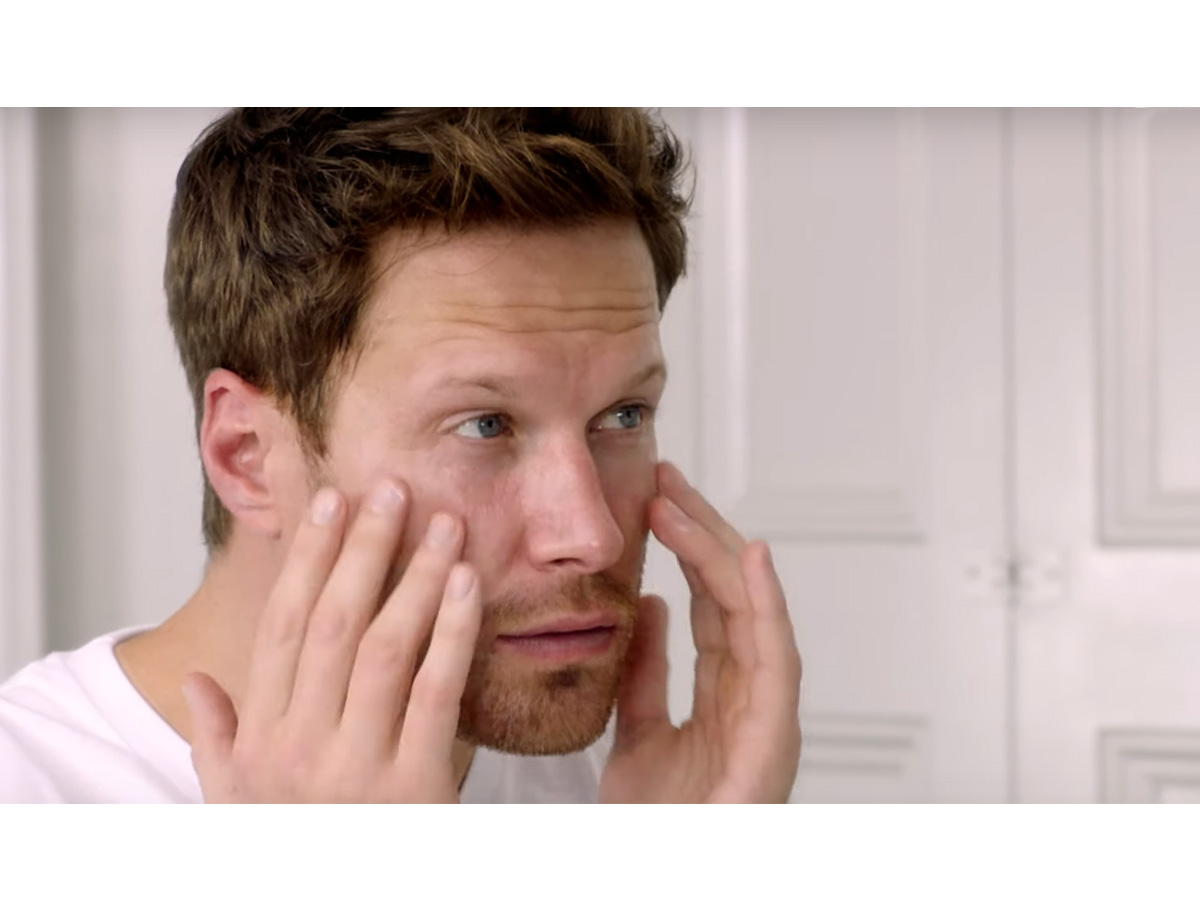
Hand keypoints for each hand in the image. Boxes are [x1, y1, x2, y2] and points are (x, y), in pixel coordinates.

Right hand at [180, 480, 480, 801]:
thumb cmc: (303, 853)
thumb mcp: (244, 807)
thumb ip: (220, 744)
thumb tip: (198, 684)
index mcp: (263, 740)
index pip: (282, 627)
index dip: (309, 559)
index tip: (331, 503)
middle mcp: (301, 748)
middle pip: (331, 623)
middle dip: (363, 549)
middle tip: (391, 488)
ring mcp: (356, 769)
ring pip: (383, 647)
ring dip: (413, 576)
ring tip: (441, 522)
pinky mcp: (415, 790)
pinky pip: (436, 694)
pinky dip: (452, 632)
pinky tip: (468, 583)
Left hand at [599, 462, 801, 802]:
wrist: (658, 876)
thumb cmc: (654, 832)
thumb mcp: (636, 737)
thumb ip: (646, 675)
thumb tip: (646, 606)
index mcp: (723, 702)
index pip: (709, 610)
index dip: (685, 552)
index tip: (655, 501)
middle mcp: (752, 704)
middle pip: (733, 602)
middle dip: (701, 537)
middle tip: (665, 480)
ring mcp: (767, 720)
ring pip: (753, 617)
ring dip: (719, 555)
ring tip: (682, 503)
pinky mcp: (774, 743)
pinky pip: (775, 664)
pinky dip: (766, 607)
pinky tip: (749, 557)